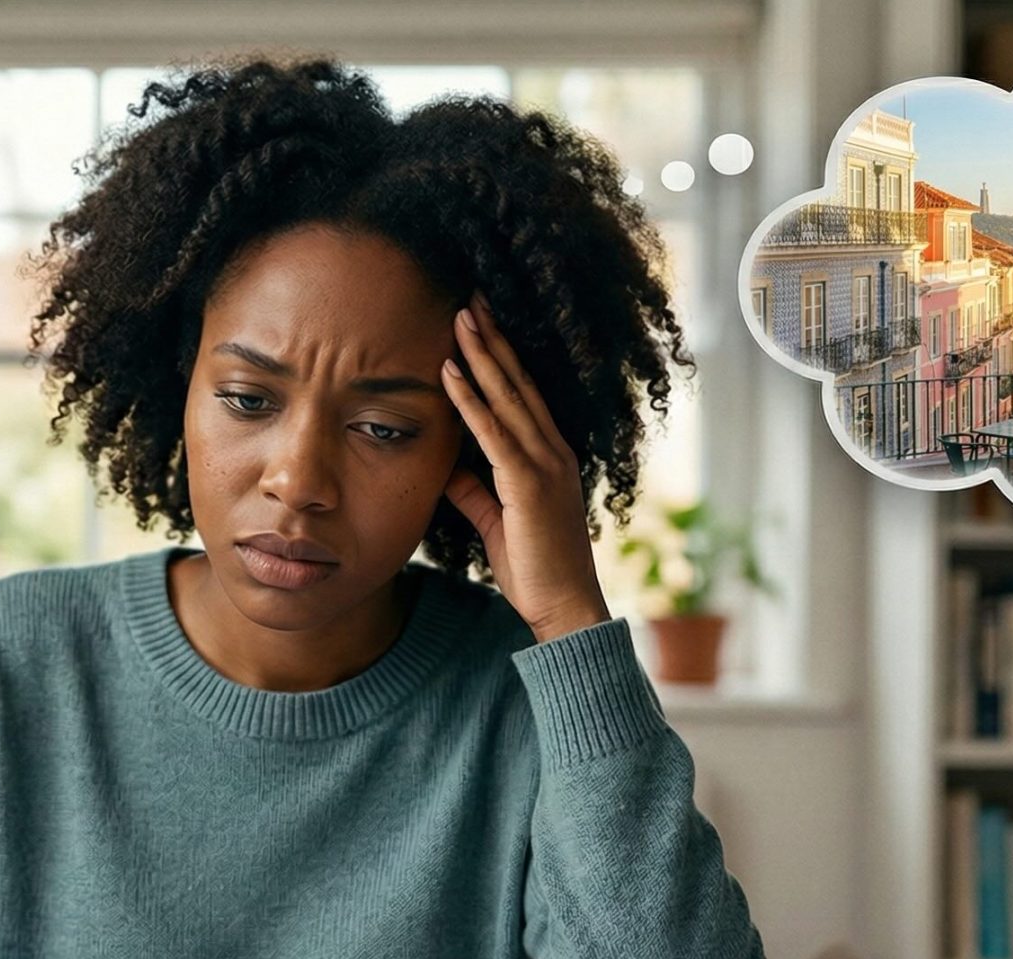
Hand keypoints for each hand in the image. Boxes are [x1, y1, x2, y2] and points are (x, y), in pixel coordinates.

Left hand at [440, 292, 612, 644]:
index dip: (500, 356)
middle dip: (492, 338)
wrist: (563, 607)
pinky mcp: (528, 484)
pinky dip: (471, 400)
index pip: (521, 394)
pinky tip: (451, 371)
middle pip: (517, 382)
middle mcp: (552, 451)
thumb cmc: (533, 568)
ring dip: (481, 354)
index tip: (479, 322)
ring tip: (459, 315)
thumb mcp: (496, 520)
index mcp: (548, 456)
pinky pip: (494, 433)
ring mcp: (544, 464)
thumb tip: (448, 466)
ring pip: (508, 397)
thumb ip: (475, 490)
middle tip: (470, 297)